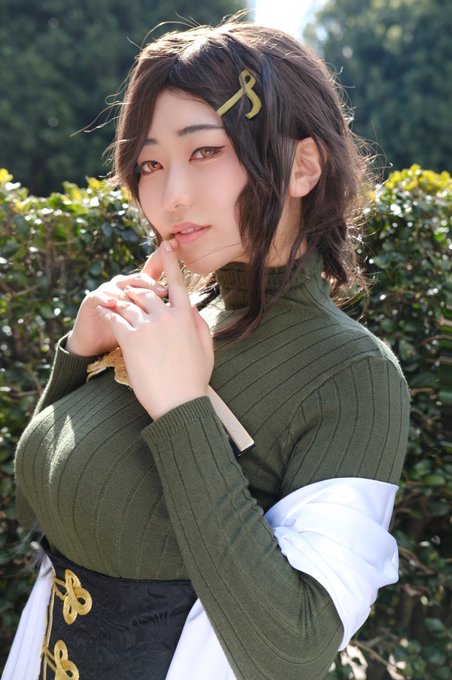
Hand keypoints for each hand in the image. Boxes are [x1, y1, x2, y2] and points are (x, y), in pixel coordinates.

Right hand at [66, 249, 167, 356]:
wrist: (98, 352)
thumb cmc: (130, 343)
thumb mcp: (154, 332)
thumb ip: (173, 319)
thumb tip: (192, 307)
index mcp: (143, 292)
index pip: (156, 272)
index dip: (165, 261)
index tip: (174, 251)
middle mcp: (127, 287)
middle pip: (142, 278)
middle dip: (153, 283)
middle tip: (164, 291)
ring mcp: (110, 292)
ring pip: (122, 284)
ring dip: (132, 291)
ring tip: (139, 298)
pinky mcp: (94, 302)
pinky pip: (102, 295)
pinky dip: (109, 299)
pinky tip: (115, 305)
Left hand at [95, 241, 213, 418]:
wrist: (179, 403)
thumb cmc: (194, 379)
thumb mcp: (206, 349)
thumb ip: (199, 324)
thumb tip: (190, 307)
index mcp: (186, 317)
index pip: (177, 282)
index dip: (170, 261)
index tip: (165, 244)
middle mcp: (167, 316)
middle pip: (146, 292)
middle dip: (135, 291)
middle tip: (126, 292)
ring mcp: (148, 327)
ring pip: (128, 303)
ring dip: (118, 301)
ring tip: (109, 301)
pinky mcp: (130, 339)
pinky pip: (115, 318)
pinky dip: (108, 314)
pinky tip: (103, 314)